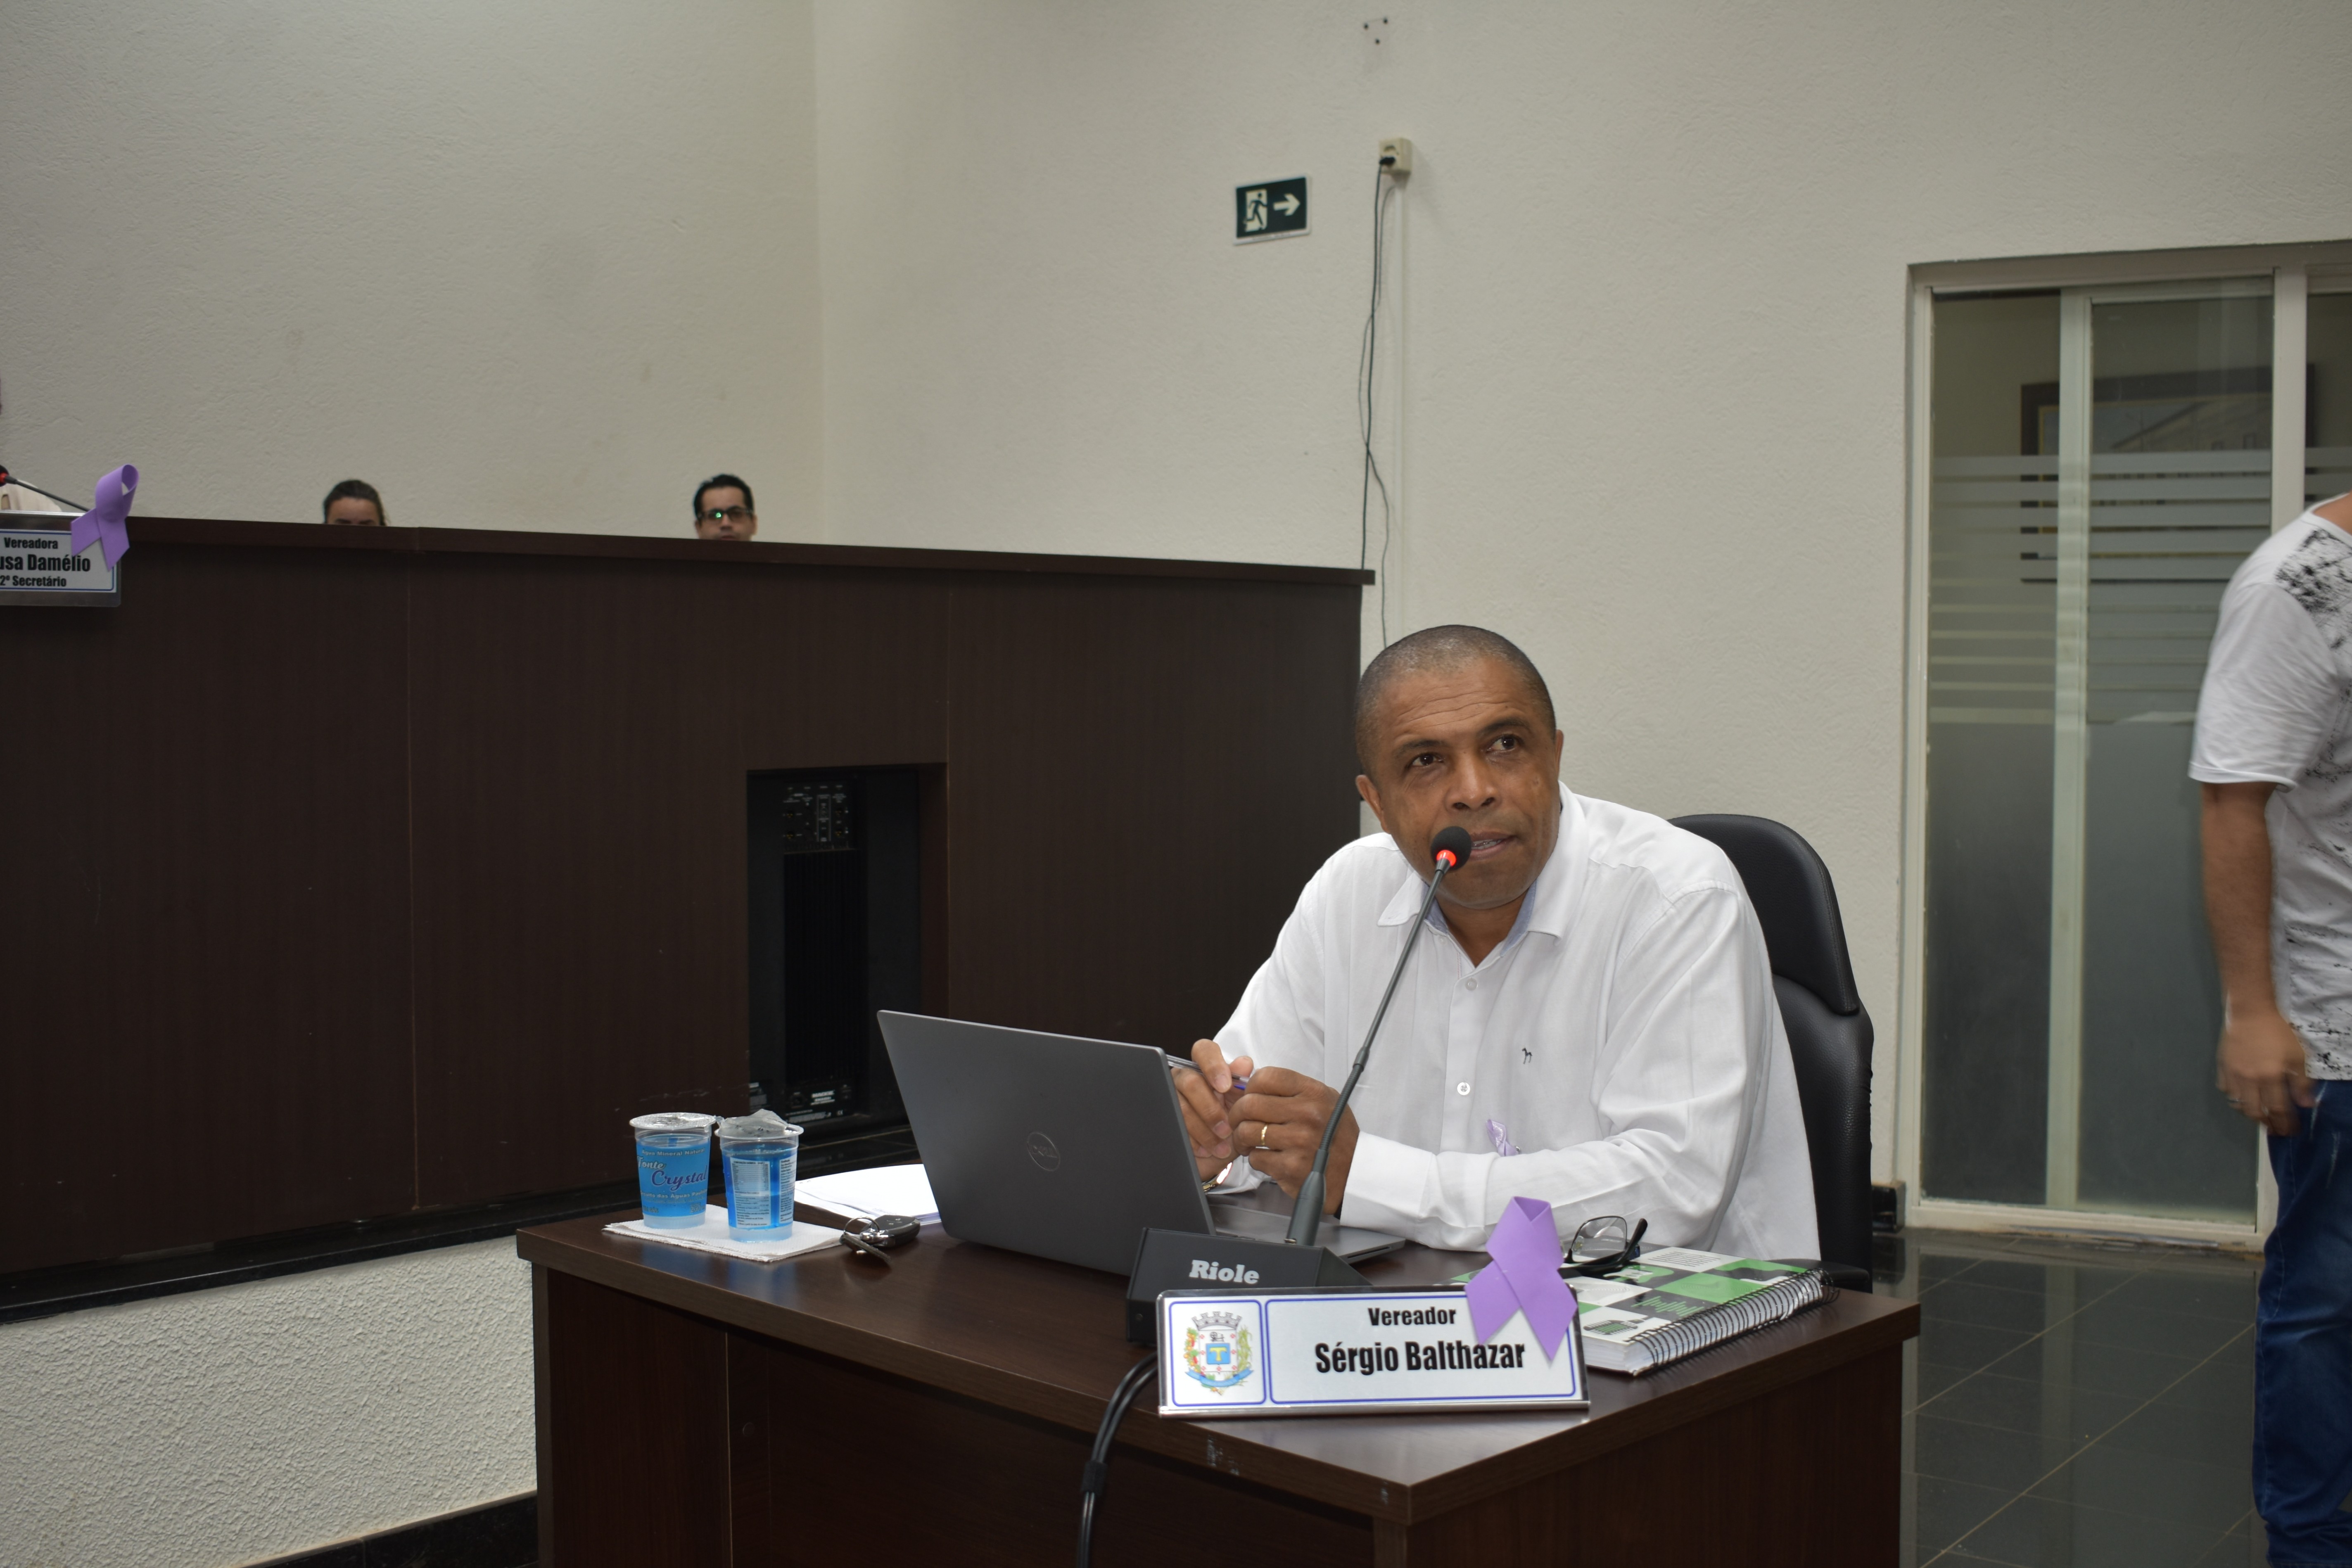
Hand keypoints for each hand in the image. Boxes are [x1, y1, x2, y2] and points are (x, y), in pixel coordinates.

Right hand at [1172, 1039, 1255, 1181]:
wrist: (1216, 1156)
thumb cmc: (1230, 1126)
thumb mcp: (1241, 1109)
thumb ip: (1243, 1086)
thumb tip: (1244, 1063)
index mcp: (1206, 1069)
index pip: (1204, 1050)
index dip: (1213, 1065)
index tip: (1225, 1086)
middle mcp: (1184, 1078)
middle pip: (1190, 1081)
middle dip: (1210, 1109)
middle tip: (1225, 1129)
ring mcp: (1170, 1097)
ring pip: (1180, 1107)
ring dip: (1203, 1130)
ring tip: (1220, 1147)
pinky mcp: (1162, 1118)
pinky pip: (1173, 1126)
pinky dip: (1192, 1141)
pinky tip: (1204, 1150)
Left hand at [1230, 1067, 1358, 1214]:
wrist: (1354, 1174)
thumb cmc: (1335, 1136)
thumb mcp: (1325, 1101)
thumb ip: (1293, 1091)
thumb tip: (1252, 1083)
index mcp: (1314, 1093)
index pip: (1267, 1076)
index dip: (1251, 1086)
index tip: (1250, 1096)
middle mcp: (1308, 1114)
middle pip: (1250, 1104)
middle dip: (1237, 1114)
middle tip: (1240, 1122)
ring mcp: (1299, 1141)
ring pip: (1247, 1132)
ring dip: (1242, 1138)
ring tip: (1249, 1142)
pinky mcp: (1291, 1167)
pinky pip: (1255, 1158)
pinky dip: (1256, 1159)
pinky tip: (1267, 1158)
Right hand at [2218, 1009, 2314, 1135]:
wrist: (2250, 1012)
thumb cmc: (2277, 1031)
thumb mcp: (2297, 1055)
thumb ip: (2301, 1082)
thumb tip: (2306, 1105)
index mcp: (2270, 1076)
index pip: (2278, 1108)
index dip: (2284, 1123)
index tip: (2289, 1131)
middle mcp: (2250, 1079)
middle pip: (2255, 1111)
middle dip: (2266, 1123)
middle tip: (2273, 1128)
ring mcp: (2233, 1074)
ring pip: (2237, 1103)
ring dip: (2249, 1113)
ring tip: (2258, 1114)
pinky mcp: (2222, 1067)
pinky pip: (2225, 1089)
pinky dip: (2234, 1097)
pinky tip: (2241, 1096)